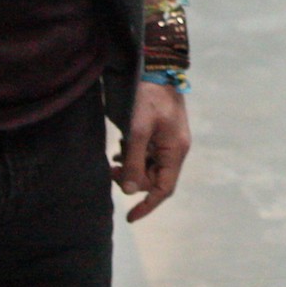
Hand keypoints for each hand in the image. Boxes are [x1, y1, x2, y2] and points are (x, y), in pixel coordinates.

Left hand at [116, 82, 190, 220]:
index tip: (129, 217)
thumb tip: (129, 191)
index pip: (164, 189)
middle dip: (132, 180)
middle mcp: (176, 149)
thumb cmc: (148, 98)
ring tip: (113, 157)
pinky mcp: (161, 133)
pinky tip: (120, 148)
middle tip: (110, 171)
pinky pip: (148, 154)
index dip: (147, 205)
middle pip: (155, 178)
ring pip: (149, 167)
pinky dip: (133, 156)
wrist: (156, 68)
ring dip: (131, 167)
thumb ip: (133, 161)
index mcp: (175, 151)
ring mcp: (169, 141)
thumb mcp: (137, 131)